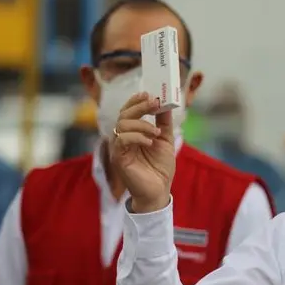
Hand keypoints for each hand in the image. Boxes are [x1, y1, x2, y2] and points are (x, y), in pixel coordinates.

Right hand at [110, 92, 174, 212]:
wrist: (159, 190)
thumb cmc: (160, 168)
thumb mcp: (165, 140)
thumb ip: (163, 122)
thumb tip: (165, 103)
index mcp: (132, 133)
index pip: (127, 111)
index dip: (136, 100)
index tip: (150, 94)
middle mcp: (123, 138)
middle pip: (123, 114)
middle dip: (139, 106)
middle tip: (154, 103)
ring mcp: (119, 148)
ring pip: (122, 125)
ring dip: (142, 124)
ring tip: (156, 132)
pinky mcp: (119, 158)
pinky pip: (122, 140)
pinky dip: (137, 137)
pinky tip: (150, 142)